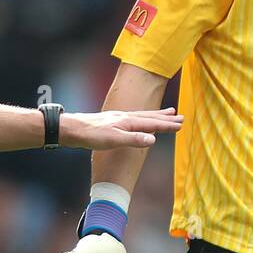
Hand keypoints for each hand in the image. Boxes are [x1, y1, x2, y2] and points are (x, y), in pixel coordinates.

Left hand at [59, 108, 182, 149]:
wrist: (72, 129)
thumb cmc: (91, 135)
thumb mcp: (114, 140)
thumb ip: (134, 139)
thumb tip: (153, 139)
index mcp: (128, 121)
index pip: (152, 123)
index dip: (167, 125)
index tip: (181, 125)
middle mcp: (125, 117)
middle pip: (150, 116)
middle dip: (166, 118)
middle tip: (180, 116)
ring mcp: (119, 118)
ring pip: (143, 116)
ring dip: (156, 115)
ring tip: (167, 112)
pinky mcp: (113, 122)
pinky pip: (135, 119)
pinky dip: (144, 118)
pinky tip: (141, 121)